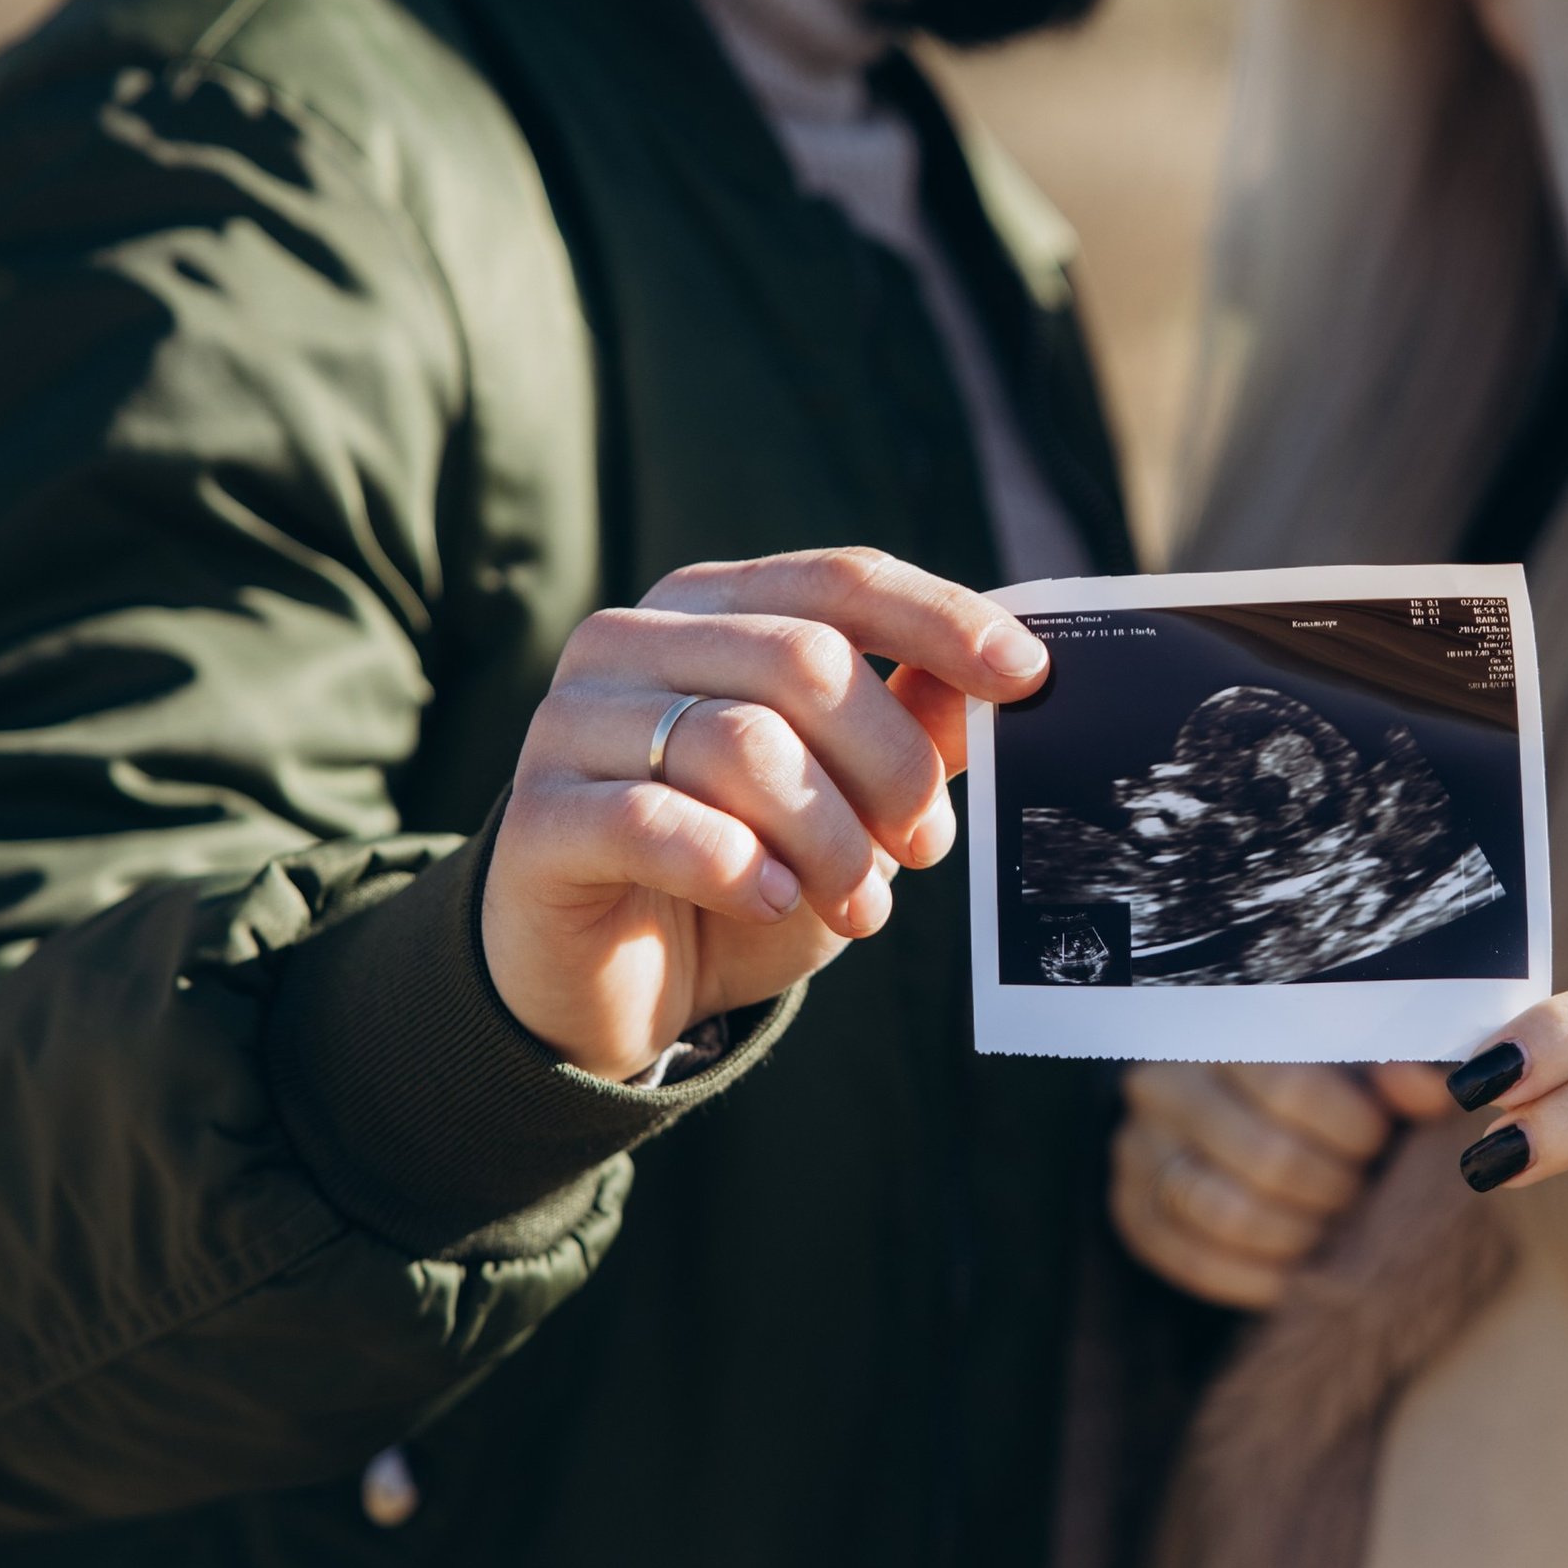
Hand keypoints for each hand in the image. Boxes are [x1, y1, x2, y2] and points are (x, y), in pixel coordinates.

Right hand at [482, 546, 1046, 1077]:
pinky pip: (655, 820)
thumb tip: (1004, 679)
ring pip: (741, 742)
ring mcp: (570, 723)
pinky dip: (737, 867)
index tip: (1029, 678)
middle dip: (892, 765)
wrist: (609, 986)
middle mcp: (630, 641)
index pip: (840, 582)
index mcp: (710, 609)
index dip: (942, 620)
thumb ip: (912, 732)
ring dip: (830, 838)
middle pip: (804, 661)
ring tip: (859, 907)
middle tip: (929, 847)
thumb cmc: (738, 872)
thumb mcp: (847, 804)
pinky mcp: (538, 818)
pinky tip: (772, 901)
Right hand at [1113, 1060, 1410, 1310]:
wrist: (1237, 1115)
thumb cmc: (1314, 1087)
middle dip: (1332, 1192)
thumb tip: (1434, 1090)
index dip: (1352, 1130)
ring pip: (1223, 1213)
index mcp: (1222, 1030)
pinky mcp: (1131, 1210)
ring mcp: (1138, 1149)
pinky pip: (1191, 1259)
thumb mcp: (1355, 1064)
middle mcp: (1164, 1084)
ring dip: (1297, 1237)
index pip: (1291, 1085)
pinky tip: (1296, 1273)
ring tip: (1334, 1235)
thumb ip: (1401, 1071)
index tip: (1379, 1143)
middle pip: (1265, 1158)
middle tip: (1360, 1197)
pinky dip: (1255, 1278)